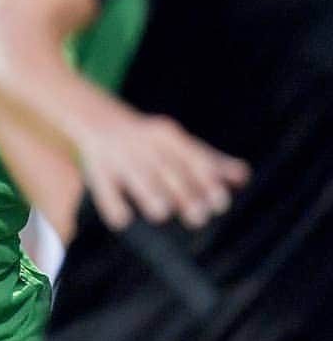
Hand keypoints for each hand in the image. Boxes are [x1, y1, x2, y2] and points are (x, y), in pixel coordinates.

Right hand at [78, 110, 249, 231]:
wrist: (99, 121)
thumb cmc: (151, 142)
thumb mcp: (179, 145)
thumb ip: (210, 161)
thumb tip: (243, 177)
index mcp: (167, 135)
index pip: (191, 157)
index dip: (207, 181)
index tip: (220, 204)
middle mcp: (143, 144)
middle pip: (167, 170)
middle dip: (183, 193)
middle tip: (198, 217)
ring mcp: (119, 158)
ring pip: (137, 177)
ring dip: (149, 194)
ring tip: (161, 212)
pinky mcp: (98, 172)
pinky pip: (105, 190)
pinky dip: (113, 205)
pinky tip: (123, 219)